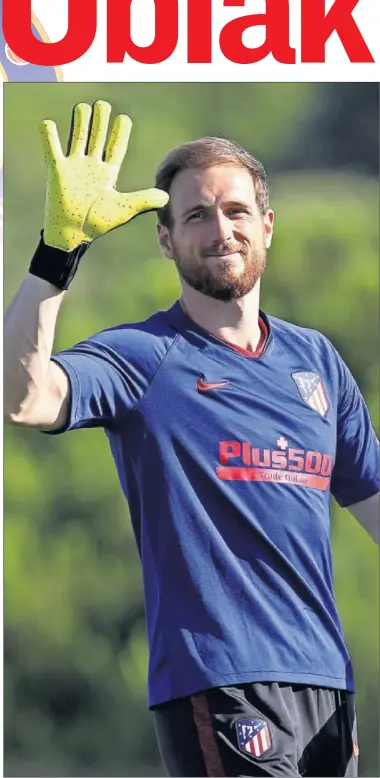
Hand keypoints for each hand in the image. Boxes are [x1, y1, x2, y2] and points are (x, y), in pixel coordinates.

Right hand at [41, 100, 168, 250]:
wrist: (74, 233)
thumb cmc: (98, 223)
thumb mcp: (124, 208)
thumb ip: (144, 200)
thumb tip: (167, 197)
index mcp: (107, 174)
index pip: (115, 148)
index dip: (120, 134)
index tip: (124, 119)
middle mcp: (91, 167)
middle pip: (97, 137)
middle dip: (100, 121)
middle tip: (103, 105)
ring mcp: (74, 167)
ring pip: (77, 137)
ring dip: (80, 122)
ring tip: (84, 107)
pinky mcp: (57, 170)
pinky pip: (51, 149)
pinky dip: (49, 136)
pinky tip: (48, 123)